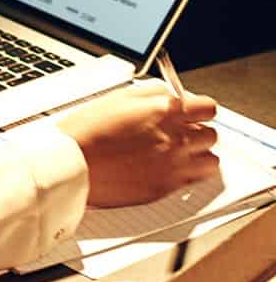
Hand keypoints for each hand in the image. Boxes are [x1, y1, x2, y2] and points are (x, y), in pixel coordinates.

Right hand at [56, 82, 219, 206]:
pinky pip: (192, 181)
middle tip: (178, 132)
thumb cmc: (86, 131)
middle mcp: (176, 140)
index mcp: (165, 113)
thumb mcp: (116, 98)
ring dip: (197, 155)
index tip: (190, 112)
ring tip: (177, 153)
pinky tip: (165, 167)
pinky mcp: (166, 187)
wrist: (71, 166)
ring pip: (210, 161)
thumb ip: (151, 93)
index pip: (208, 108)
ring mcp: (173, 166)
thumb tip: (169, 94)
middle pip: (211, 135)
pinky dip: (185, 173)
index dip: (198, 109)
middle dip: (197, 131)